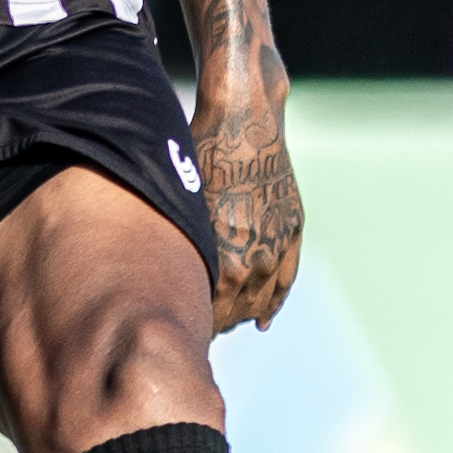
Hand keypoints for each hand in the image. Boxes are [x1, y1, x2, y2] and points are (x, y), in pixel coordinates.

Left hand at [192, 76, 300, 334]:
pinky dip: (273, 301)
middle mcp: (255, 262)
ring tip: (225, 326)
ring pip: (261, 301)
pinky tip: (263, 319)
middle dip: (215, 325)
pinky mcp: (291, 229)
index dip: (192, 325)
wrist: (243, 121)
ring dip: (243, 315)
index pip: (208, 315)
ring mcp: (277, 247)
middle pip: (234, 314)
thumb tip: (161, 284)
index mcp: (223, 264)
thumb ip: (178, 255)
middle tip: (196, 331)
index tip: (178, 329)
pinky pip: (285, 279)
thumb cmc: (198, 159)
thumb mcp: (179, 212)